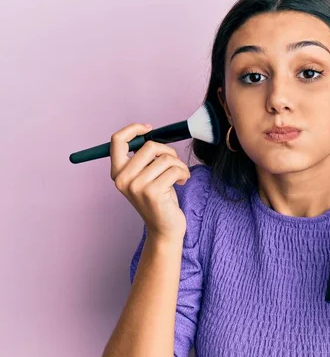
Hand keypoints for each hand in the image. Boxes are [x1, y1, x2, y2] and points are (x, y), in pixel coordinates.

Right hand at [109, 123, 190, 243]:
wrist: (165, 228)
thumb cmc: (159, 198)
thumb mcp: (146, 176)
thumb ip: (144, 158)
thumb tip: (152, 133)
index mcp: (118, 172)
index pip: (117, 141)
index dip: (133, 129)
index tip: (149, 128)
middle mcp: (123, 179)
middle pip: (149, 146)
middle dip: (168, 151)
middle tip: (175, 162)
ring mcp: (136, 187)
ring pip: (165, 158)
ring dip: (179, 164)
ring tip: (181, 175)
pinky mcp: (153, 193)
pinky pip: (175, 170)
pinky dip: (184, 173)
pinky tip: (183, 181)